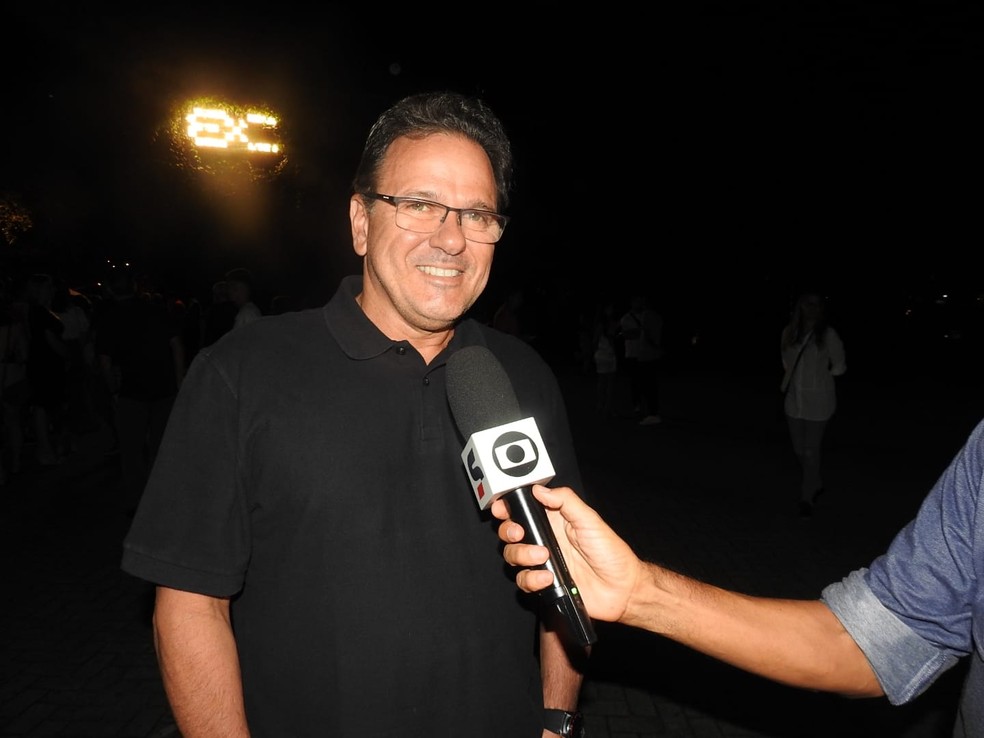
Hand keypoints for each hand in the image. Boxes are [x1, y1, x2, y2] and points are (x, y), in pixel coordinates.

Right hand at [491, 484, 641, 622]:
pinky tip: (548, 577)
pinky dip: (531, 579)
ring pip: (512, 556)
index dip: (508, 508)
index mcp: (553, 520)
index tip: (502, 508)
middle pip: (510, 532)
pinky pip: (524, 580)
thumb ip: (565, 501)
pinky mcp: (543, 583)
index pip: (523, 510)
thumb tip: (539, 490)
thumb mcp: (590, 520)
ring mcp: (542, 562)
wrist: (621, 588)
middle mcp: (544, 540)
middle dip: (508, 531)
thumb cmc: (610, 552)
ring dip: (521, 555)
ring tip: (542, 556)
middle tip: (519, 533)